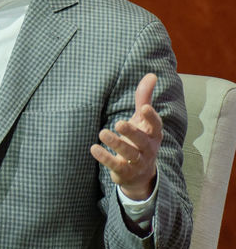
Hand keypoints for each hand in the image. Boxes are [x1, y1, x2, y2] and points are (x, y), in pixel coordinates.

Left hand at [90, 73, 161, 199]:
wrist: (140, 174)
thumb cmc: (140, 139)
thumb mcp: (142, 119)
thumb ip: (144, 98)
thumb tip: (151, 74)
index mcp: (153, 134)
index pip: (156, 125)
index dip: (151, 117)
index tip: (145, 107)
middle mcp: (148, 148)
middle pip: (142, 141)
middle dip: (131, 132)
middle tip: (118, 122)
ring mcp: (137, 162)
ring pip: (129, 153)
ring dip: (116, 144)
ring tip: (102, 133)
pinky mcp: (124, 172)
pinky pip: (115, 165)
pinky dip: (105, 158)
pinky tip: (93, 148)